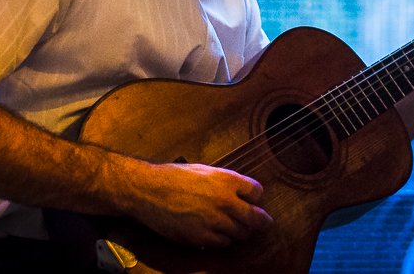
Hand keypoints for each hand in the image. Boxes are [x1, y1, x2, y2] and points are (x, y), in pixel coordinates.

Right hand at [126, 162, 272, 246]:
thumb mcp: (206, 171)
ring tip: (237, 228)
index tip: (256, 201)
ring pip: (240, 233)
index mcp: (227, 180)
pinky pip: (223, 243)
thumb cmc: (174, 177)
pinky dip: (224, 240)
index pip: (257, 192)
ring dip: (241, 231)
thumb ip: (226, 182)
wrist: (149, 190)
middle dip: (261, 221)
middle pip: (255, 216)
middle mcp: (225, 200)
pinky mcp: (201, 237)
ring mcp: (214, 221)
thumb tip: (240, 193)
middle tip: (264, 223)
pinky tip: (220, 234)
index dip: (257, 198)